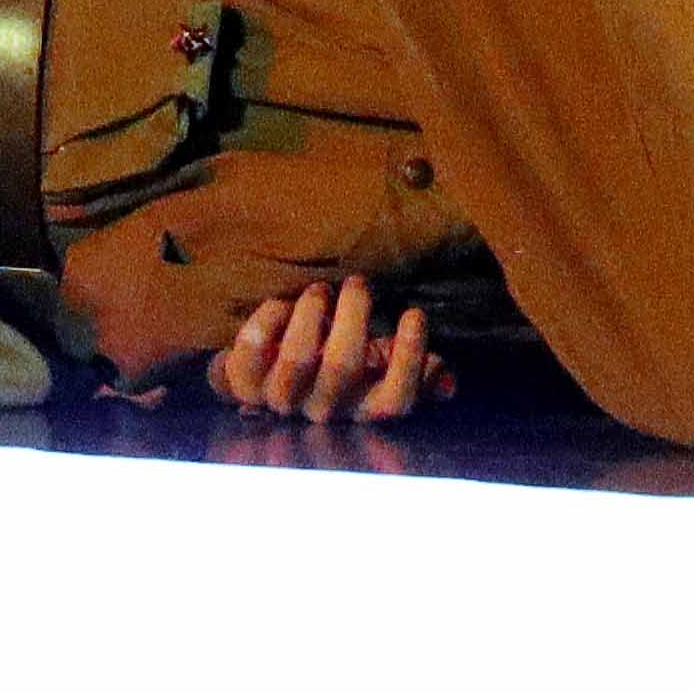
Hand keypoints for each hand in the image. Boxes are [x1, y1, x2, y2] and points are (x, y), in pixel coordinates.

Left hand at [208, 274, 450, 427]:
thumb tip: (450, 381)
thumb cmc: (330, 368)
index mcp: (360, 408)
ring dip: (312, 314)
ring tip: (320, 289)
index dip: (410, 360)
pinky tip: (282, 302)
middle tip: (359, 282)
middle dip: (354, 316)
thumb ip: (414, 374)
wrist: (262, 381)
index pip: (394, 401)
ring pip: (298, 358)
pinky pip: (253, 348)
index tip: (415, 313)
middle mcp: (322, 410)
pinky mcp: (243, 380)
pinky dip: (269, 317)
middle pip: (344, 368)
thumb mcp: (374, 372)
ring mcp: (280, 398)